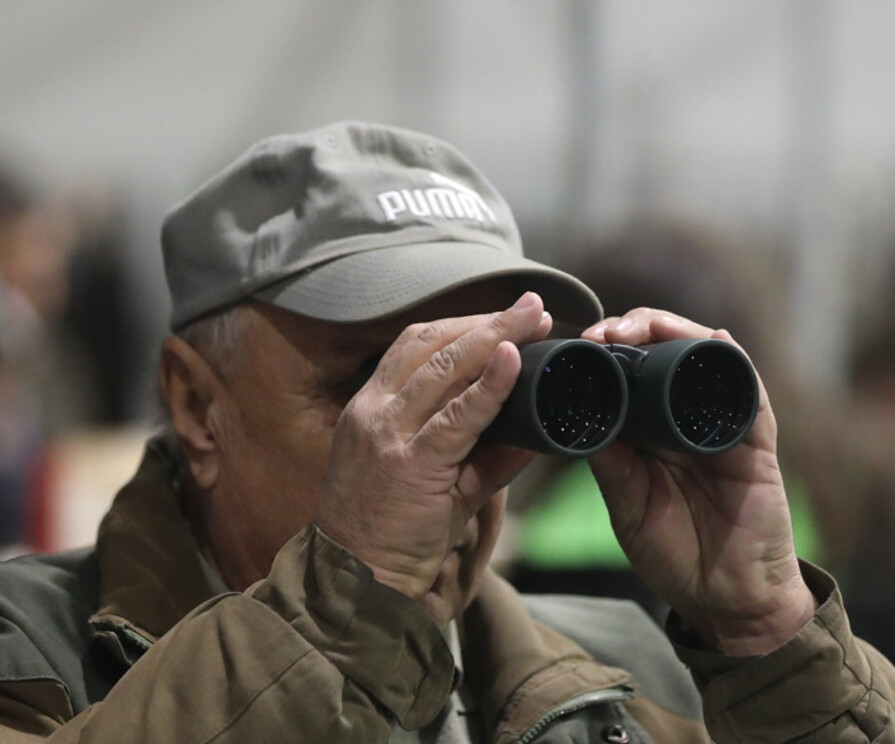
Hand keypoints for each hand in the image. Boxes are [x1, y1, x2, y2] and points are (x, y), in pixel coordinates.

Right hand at [313, 293, 549, 621]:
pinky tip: (513, 362)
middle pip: (431, 343)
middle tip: (532, 307)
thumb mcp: (436, 482)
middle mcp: (374, 412)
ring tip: (533, 321)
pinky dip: (488, 386)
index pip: (416, 345)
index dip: (465, 324)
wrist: (358, 587)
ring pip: (444, 368)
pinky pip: (456, 417)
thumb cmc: (394, 535)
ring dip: (494, 337)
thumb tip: (536, 430)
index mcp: (371, 408)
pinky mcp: (410, 465)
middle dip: (486, 320)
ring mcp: (387, 436)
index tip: (506, 316)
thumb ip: (483, 452)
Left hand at [583, 309, 816, 655]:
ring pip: (703, 357)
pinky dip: (731, 360)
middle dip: (634, 330)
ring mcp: (722, 424)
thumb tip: (581, 418)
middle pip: (665, 351)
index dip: (606, 351)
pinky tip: (714, 340)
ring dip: (674, 332)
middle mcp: (686, 417)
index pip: (631, 371)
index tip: (577, 345)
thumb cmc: (677, 556)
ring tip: (641, 328)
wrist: (728, 601)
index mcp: (652, 431)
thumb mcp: (630, 507)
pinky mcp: (755, 439)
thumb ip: (612, 466)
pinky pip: (748, 389)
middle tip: (601, 334)